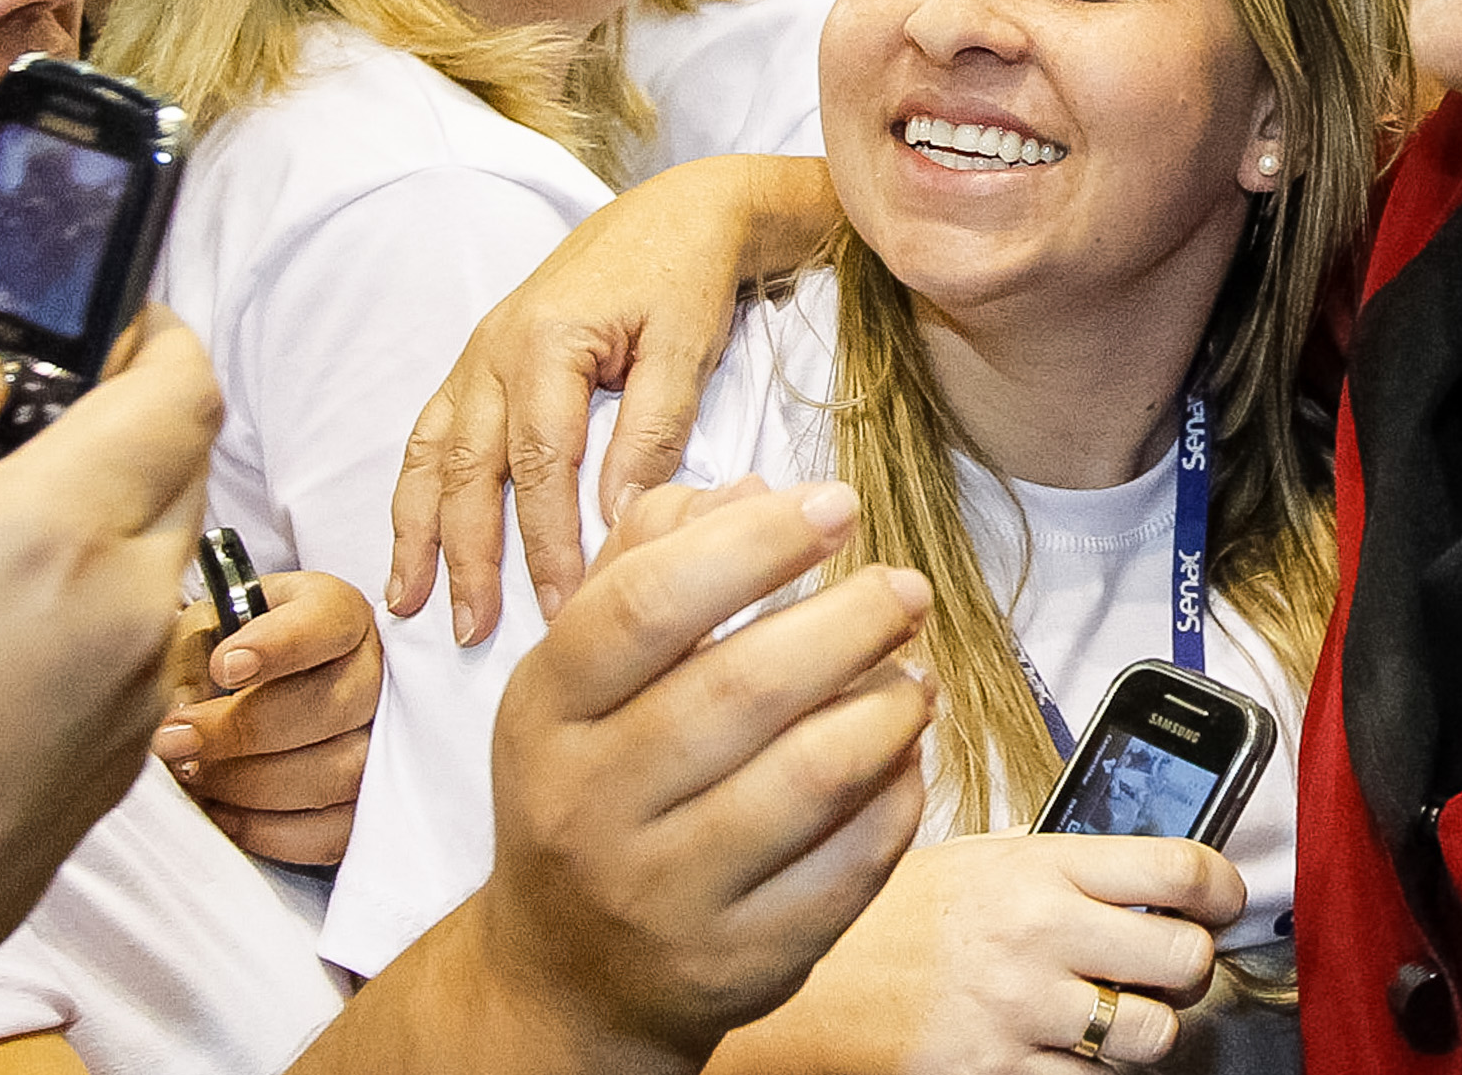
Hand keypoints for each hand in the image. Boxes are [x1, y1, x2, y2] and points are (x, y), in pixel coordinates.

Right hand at [0, 323, 223, 1074]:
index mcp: (56, 532)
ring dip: (111, 509)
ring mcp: (142, 682)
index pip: (181, 388)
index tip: (112, 324)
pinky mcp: (131, 743)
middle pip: (185, 458)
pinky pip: (145, 629)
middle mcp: (130, 603)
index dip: (157, 336)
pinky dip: (99, 595)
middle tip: (21, 421)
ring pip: (167, 544)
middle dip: (127, 416)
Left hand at [160, 568, 381, 865]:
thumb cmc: (224, 651)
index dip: (278, 647)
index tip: (223, 666)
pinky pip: (330, 831)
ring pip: (337, 773)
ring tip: (194, 775)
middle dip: (244, 730)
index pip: (325, 622)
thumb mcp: (203, 627)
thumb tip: (180, 708)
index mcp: (336, 611)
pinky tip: (220, 810)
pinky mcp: (366, 803)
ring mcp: (382, 740)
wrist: (248, 693)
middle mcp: (373, 670)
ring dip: (251, 783)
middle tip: (176, 740)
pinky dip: (268, 829)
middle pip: (333, 705)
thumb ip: (190, 652)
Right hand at [390, 153, 827, 644]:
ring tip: (408, 602)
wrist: (678, 211)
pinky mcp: (479, 361)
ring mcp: (477, 354)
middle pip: (467, 469)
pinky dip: (414, 491)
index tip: (565, 611)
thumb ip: (653, 431)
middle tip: (470, 632)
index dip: (546, 545)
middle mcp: (494, 349)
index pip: (538, 466)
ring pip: (431, 453)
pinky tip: (410, 540)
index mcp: (546, 342)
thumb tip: (619, 517)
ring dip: (418, 531)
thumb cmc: (688, 276)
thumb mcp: (686, 348)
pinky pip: (430, 431)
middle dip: (466, 556)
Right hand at [468, 478, 935, 1062]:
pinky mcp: (742, 960)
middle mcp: (592, 804)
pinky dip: (898, 796)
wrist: (567, 974)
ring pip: (812, 779)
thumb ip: (649, 563)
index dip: (755, 542)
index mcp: (546, 712)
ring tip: (916, 673)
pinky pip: (851, 866)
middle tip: (906, 587)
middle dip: (851, 620)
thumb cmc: (588, 788)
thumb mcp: (578, 676)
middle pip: (744, 687)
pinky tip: (905, 755)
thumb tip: (752, 487)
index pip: (649, 605)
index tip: (836, 503)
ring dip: (890, 708)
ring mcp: (666, 893)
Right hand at [747, 833, 1244, 1074]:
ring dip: (1150, 1033)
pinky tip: (1072, 1054)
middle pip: (1184, 959)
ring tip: (1119, 1018)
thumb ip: (1058, 867)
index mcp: (1038, 867)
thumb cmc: (888, 918)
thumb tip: (1141, 877)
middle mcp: (1041, 935)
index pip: (1178, 869)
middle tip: (1170, 967)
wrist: (807, 985)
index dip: (1222, 889)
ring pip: (1153, 1037)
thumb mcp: (975, 861)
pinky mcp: (1004, 1072)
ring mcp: (1025, 1011)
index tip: (1220, 901)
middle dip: (1190, 967)